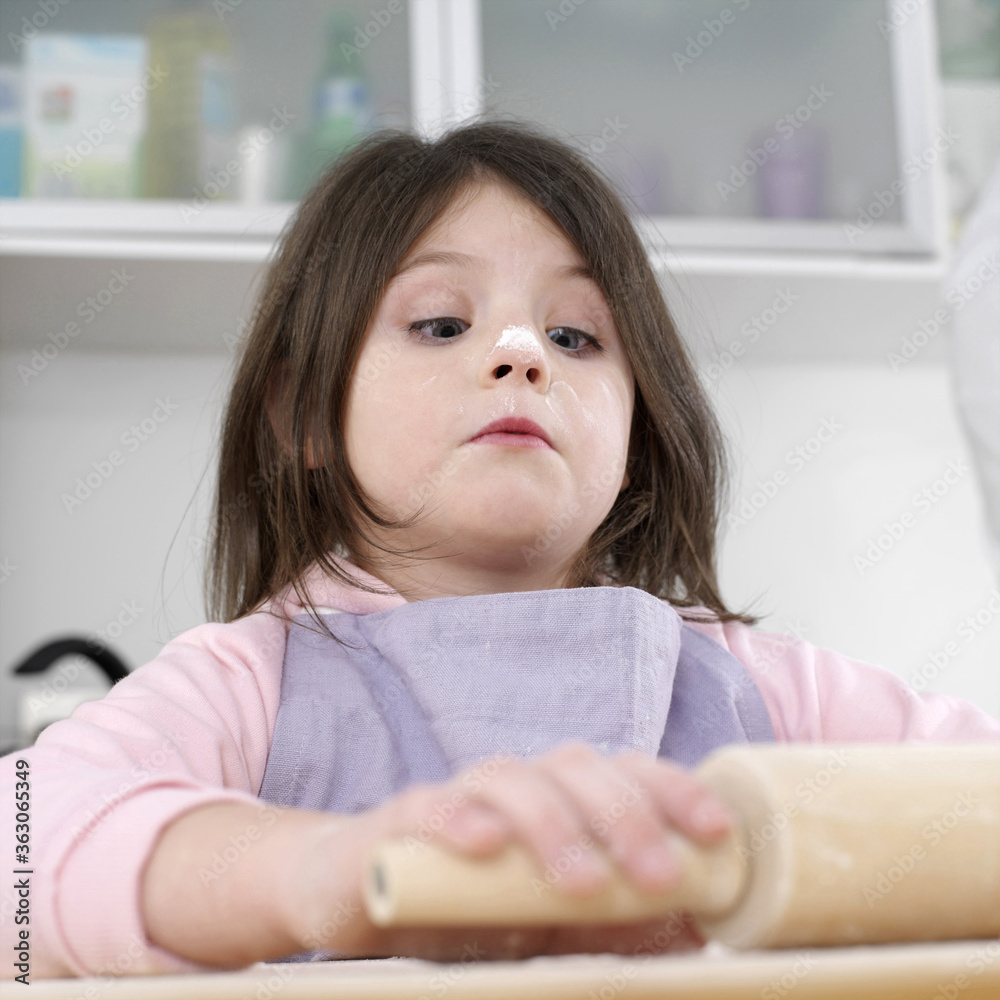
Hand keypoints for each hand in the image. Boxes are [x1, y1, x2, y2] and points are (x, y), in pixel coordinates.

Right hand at [362, 741, 732, 959]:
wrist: (364, 895)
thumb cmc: (473, 906)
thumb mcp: (560, 925)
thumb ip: (619, 923)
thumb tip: (700, 931)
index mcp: (562, 797)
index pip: (626, 772)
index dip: (673, 791)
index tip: (717, 832)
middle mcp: (517, 783)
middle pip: (577, 769)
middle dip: (625, 817)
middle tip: (659, 875)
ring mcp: (460, 795)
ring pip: (512, 780)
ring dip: (554, 824)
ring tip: (583, 883)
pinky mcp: (403, 819)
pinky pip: (431, 805)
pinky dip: (459, 819)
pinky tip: (486, 845)